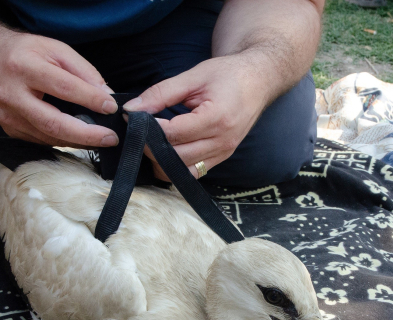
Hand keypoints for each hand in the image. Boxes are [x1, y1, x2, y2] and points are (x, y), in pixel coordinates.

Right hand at [0, 32, 119, 148]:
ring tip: (101, 139)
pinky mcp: (9, 129)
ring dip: (79, 141)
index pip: (64, 88)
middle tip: (111, 138)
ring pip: (50, 136)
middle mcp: (11, 94)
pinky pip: (42, 140)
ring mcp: (8, 116)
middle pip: (54, 123)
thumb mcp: (55, 49)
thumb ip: (83, 71)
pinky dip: (65, 140)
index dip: (90, 99)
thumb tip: (107, 95)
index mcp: (23, 67)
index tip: (112, 107)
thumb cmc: (25, 52)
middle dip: (87, 134)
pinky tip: (80, 137)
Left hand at [123, 53, 271, 179]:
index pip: (173, 133)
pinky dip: (177, 166)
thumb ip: (161, 93)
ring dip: (162, 161)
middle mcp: (223, 140)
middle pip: (177, 157)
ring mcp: (225, 152)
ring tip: (151, 142)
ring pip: (184, 171)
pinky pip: (195, 172)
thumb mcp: (194, 76)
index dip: (149, 128)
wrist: (259, 80)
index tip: (135, 118)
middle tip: (138, 132)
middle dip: (152, 147)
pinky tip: (167, 151)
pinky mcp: (223, 157)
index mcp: (217, 118)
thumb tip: (132, 109)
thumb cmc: (229, 74)